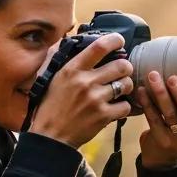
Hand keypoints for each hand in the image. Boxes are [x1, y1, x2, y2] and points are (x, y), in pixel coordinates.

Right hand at [28, 33, 134, 149]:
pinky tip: (115, 107)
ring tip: (120, 90)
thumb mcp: (51, 78)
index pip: (99, 47)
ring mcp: (96, 99)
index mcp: (72, 70)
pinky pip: (126, 106)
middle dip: (126, 67)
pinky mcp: (103, 116)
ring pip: (126, 84)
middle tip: (122, 71)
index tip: (119, 41)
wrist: (50, 136)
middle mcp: (85, 82)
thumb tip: (70, 39)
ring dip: (126, 86)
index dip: (114, 40)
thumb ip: (61, 58)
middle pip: (121, 65)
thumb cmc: (50, 107)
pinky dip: (123, 107)